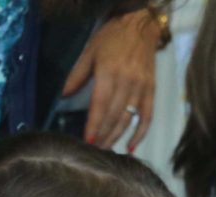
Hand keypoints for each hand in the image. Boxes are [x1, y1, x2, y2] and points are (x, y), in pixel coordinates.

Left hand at [63, 10, 160, 150]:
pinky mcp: (151, 89)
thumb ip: (76, 76)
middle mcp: (127, 82)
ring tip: (105, 150)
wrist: (140, 25)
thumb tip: (63, 97)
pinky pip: (147, 116)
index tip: (87, 143)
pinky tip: (131, 146)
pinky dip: (140, 133)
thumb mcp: (89, 53)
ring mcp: (141, 87)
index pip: (100, 106)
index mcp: (109, 73)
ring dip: (116, 137)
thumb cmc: (111, 39)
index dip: (94, 126)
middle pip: (114, 117)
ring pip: (128, 119)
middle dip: (103, 137)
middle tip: (93, 151)